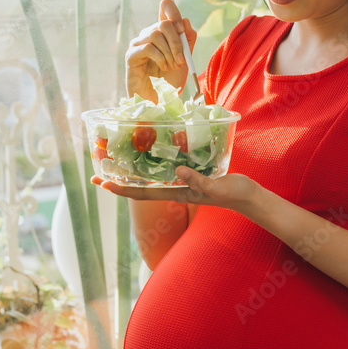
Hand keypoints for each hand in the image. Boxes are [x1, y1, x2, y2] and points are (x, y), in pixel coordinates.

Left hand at [92, 167, 261, 216]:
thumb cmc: (233, 193)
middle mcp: (176, 188)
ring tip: (119, 159)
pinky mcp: (192, 174)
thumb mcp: (216, 186)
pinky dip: (157, 162)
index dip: (122, 189)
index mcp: (178, 192)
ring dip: (135, 170)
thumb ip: (198, 180)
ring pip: (153, 177)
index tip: (102, 183)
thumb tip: (177, 171)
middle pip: (141, 185)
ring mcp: (183, 182)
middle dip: (121, 179)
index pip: (143, 192)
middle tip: (99, 169)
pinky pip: (168, 168)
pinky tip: (153, 152)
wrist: (248, 196)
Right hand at [125, 0, 197, 103]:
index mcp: (162, 32)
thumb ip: (187, 39)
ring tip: (173, 66)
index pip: (165, 8)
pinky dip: (160, 58)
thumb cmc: (171, 79)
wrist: (161, 99)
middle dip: (176, 42)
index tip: (182, 29)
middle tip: (182, 60)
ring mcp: (138, 44)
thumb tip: (185, 20)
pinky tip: (163, 68)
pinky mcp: (131, 55)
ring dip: (169, 52)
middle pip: (163, 24)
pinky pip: (148, 47)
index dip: (174, 12)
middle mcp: (148, 34)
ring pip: (156, 35)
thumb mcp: (185, 57)